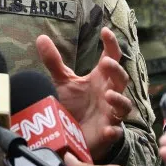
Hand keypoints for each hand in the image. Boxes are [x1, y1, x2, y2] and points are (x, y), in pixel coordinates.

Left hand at [37, 27, 132, 159]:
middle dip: (116, 70)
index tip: (105, 31)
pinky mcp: (107, 133)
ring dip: (119, 99)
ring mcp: (110, 113)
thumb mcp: (62, 81)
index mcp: (100, 78)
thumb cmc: (73, 105)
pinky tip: (108, 130)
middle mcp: (109, 93)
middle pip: (121, 78)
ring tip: (108, 95)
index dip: (111, 44)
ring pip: (124, 105)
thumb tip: (41, 38)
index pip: (111, 57)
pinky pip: (115, 132)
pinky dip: (113, 131)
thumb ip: (53, 61)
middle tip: (106, 62)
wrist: (71, 134)